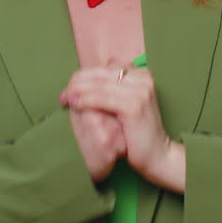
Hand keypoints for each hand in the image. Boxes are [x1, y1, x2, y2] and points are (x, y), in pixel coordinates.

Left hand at [61, 61, 185, 192]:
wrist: (158, 155)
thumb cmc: (139, 132)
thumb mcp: (128, 105)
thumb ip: (114, 89)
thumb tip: (87, 78)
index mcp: (143, 75)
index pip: (107, 67)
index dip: (86, 75)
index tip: (71, 87)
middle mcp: (143, 79)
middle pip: (102, 74)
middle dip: (78, 82)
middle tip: (63, 93)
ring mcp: (140, 91)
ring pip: (99, 85)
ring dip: (78, 91)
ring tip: (65, 98)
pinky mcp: (134, 105)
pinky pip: (102, 98)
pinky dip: (85, 100)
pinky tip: (74, 104)